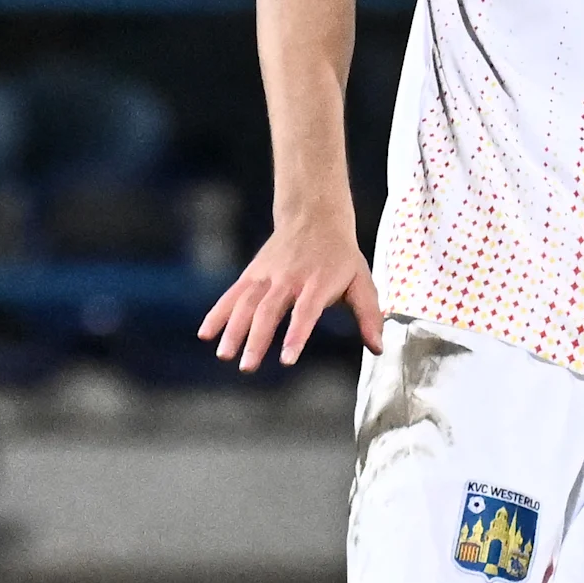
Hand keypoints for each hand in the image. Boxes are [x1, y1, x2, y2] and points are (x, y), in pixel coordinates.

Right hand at [199, 212, 379, 372]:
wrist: (314, 216)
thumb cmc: (341, 256)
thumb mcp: (362, 280)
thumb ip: (369, 315)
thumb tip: (378, 349)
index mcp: (317, 283)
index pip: (305, 312)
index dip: (295, 336)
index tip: (285, 360)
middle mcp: (289, 279)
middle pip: (269, 311)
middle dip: (257, 339)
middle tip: (247, 367)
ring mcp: (267, 275)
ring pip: (247, 303)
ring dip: (233, 330)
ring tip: (225, 355)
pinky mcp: (252, 273)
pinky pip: (232, 294)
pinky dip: (218, 313)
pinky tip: (205, 334)